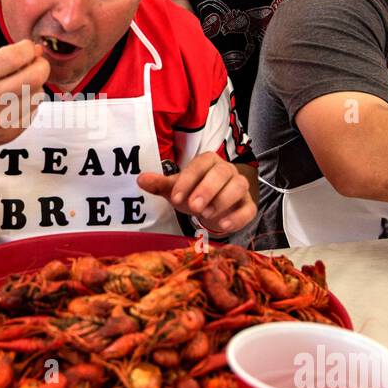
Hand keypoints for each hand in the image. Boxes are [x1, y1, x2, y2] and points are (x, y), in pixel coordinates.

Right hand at [0, 39, 50, 158]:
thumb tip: (34, 50)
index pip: (14, 56)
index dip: (27, 48)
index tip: (27, 47)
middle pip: (34, 77)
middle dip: (41, 64)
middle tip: (36, 62)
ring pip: (38, 94)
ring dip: (35, 84)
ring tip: (21, 83)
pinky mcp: (9, 133)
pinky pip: (34, 110)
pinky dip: (30, 101)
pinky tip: (16, 100)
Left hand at [138, 153, 256, 234]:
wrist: (210, 210)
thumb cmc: (192, 194)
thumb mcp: (175, 189)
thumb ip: (160, 184)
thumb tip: (140, 179)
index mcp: (208, 161)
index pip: (200, 165)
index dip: (188, 180)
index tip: (175, 198)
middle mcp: (227, 170)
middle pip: (222, 173)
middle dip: (207, 189)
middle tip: (193, 207)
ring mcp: (240, 187)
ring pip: (238, 187)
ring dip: (222, 200)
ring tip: (205, 215)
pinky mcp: (248, 205)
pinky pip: (248, 209)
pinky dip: (237, 217)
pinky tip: (222, 225)